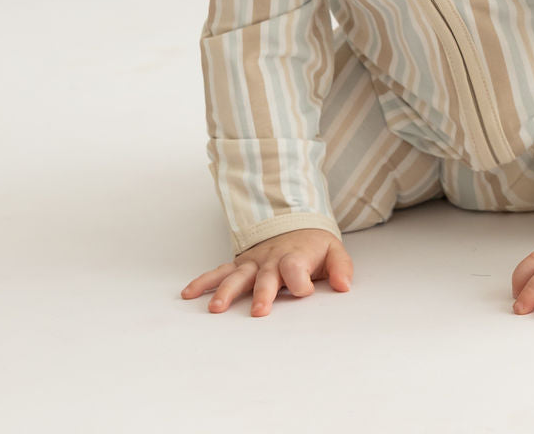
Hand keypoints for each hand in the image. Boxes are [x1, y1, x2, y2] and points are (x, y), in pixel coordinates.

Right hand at [181, 228, 352, 316]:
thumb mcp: (334, 251)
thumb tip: (344, 286)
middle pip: (266, 277)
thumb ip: (340, 268)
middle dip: (263, 293)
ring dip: (227, 291)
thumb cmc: (313, 246)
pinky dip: (204, 281)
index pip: (296, 268)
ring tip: (216, 308)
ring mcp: (253, 263)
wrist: (295, 223)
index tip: (304, 291)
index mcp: (295, 257)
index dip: (300, 280)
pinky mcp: (240, 265)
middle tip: (259, 311)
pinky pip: (219, 272)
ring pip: (237, 276)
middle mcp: (271, 260)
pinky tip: (189, 294)